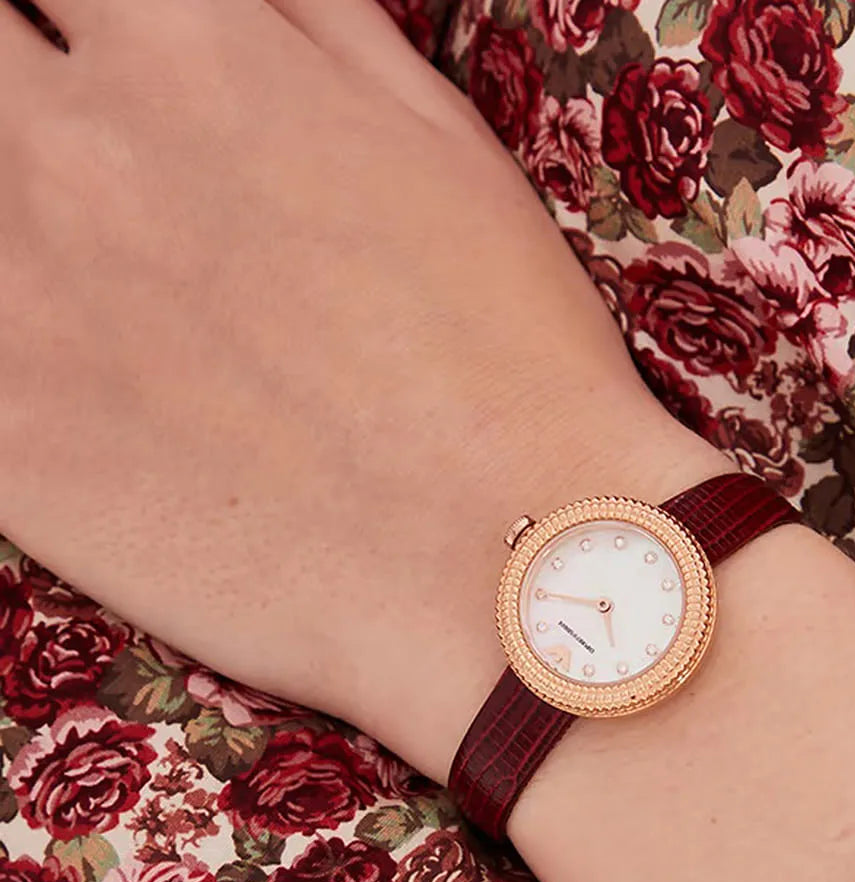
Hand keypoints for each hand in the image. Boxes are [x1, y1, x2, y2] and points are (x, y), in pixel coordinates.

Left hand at [0, 0, 726, 777]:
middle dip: (26, 94)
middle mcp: (82, 147)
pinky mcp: (5, 432)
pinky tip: (61, 354)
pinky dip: (6, 333)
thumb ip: (317, 21)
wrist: (509, 562)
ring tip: (92, 266)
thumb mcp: (444, 145)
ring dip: (16, 207)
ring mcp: (19, 290)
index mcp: (201, 56)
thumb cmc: (511, 359)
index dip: (88, 29)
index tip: (106, 70)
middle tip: (96, 181)